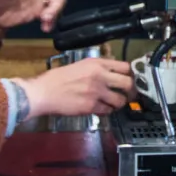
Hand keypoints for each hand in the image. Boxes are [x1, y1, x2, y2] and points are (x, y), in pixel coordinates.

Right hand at [14, 58, 133, 118]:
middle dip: (132, 91)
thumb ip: (97, 67)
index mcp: (97, 63)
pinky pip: (107, 110)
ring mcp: (96, 92)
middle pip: (128, 84)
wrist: (43, 92)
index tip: (132, 79)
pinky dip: (106, 111)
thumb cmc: (57, 78)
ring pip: (120, 100)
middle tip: (130, 95)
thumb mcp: (80, 65)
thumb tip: (112, 72)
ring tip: (114, 103)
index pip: (125, 67)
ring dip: (119, 103)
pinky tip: (101, 108)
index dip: (131, 74)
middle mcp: (99, 76)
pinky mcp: (91, 106)